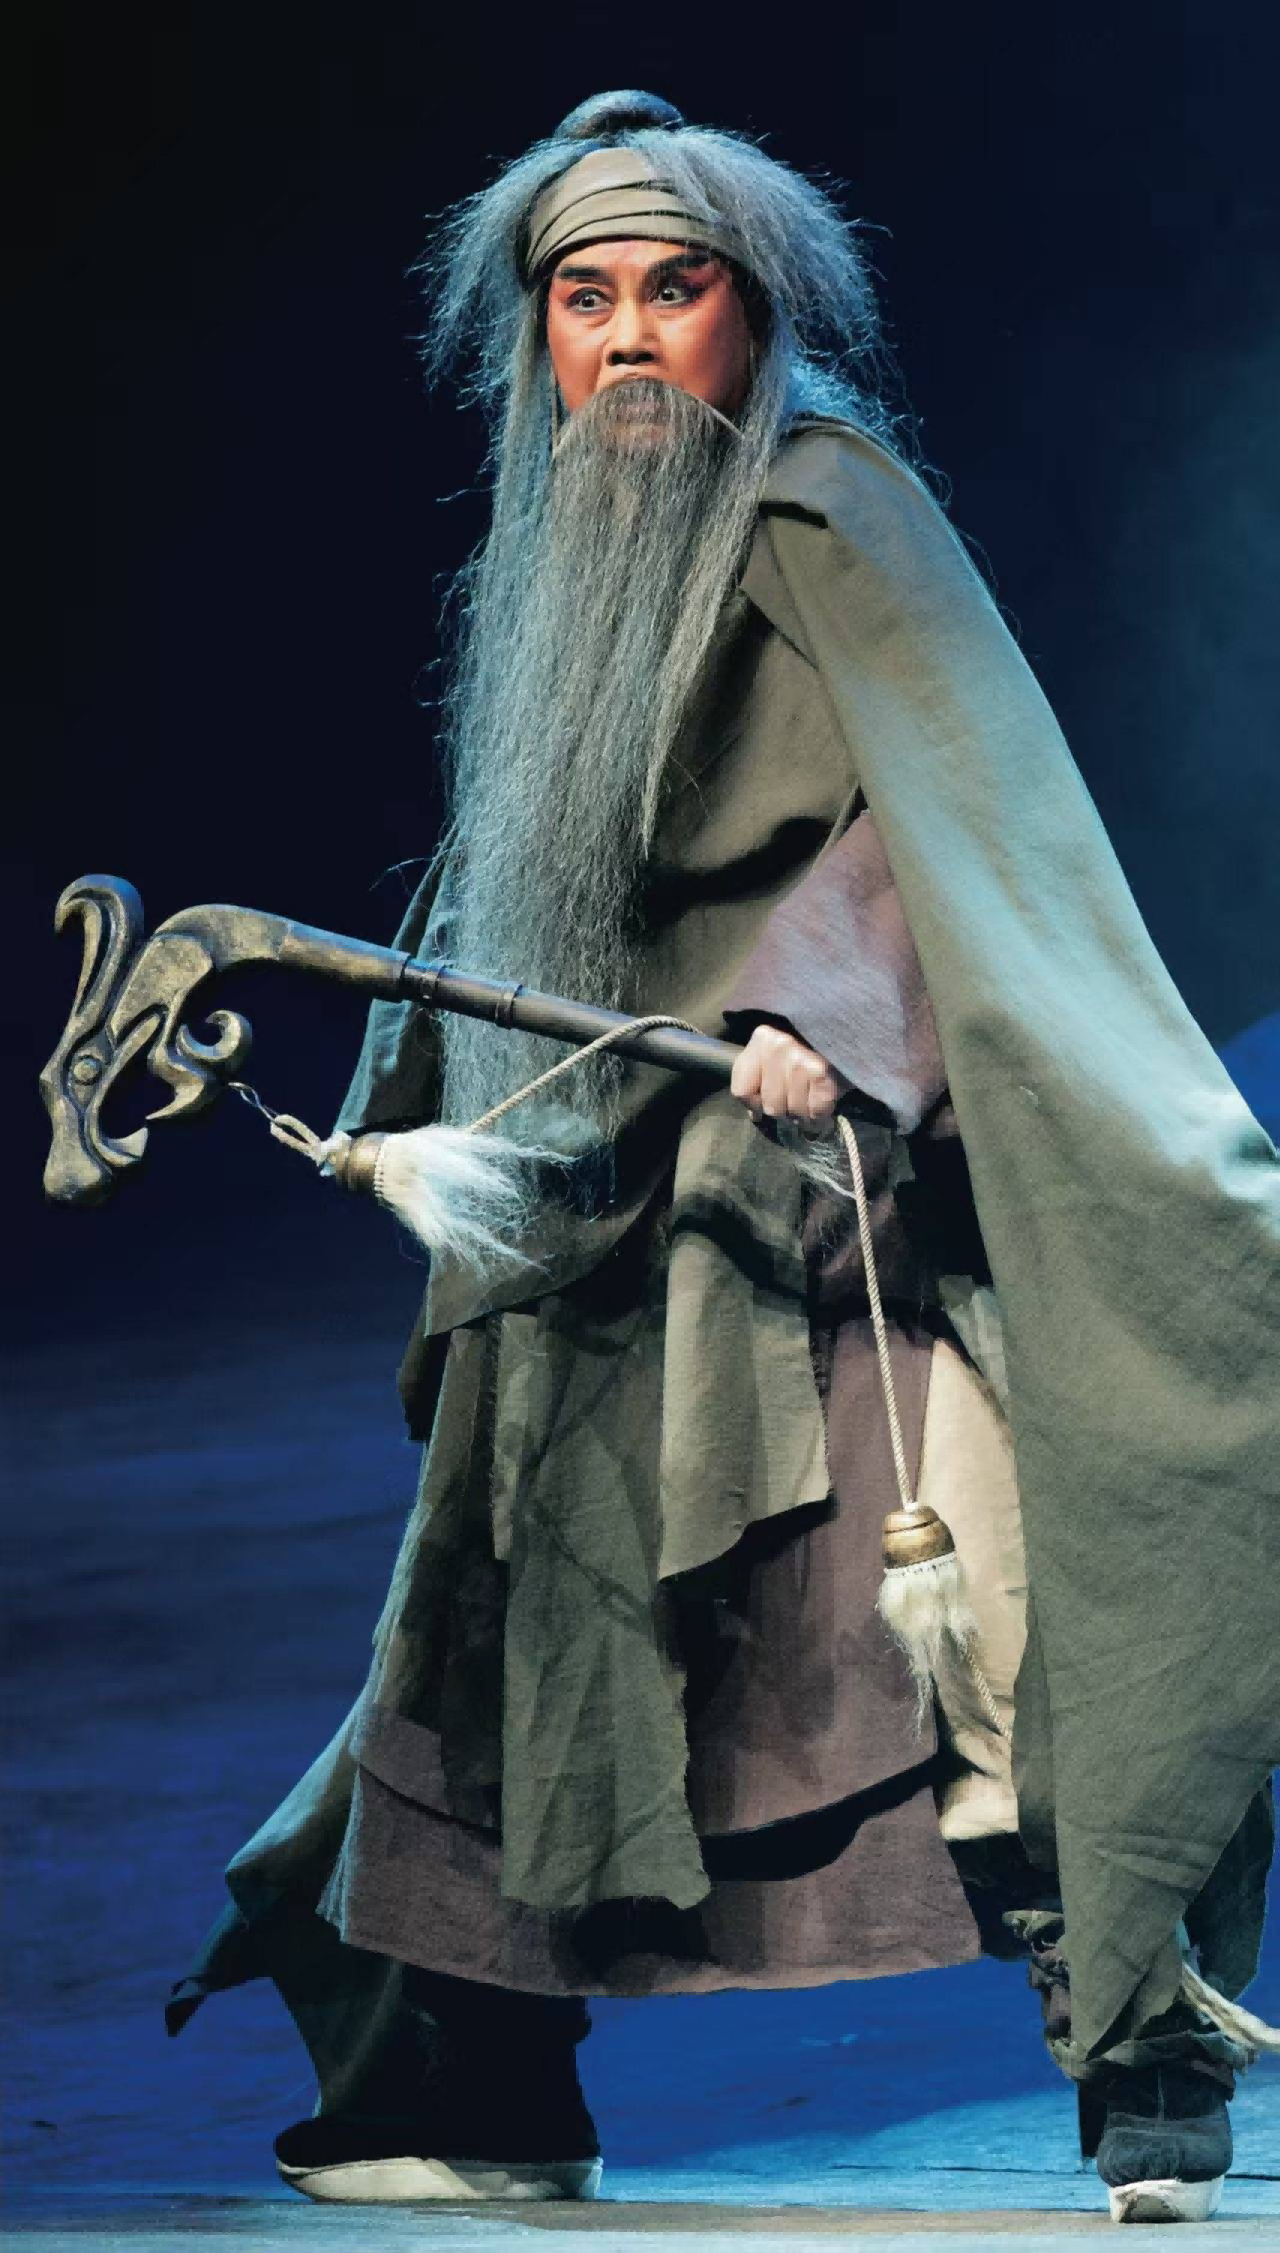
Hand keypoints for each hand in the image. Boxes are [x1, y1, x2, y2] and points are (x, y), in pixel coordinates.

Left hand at [729, 1023, 847, 1133]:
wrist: (851, 1032)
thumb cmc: (810, 1045)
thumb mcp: (776, 1052)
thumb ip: (758, 1077)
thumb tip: (755, 1114)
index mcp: (762, 1039)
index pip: (741, 1090)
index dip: (754, 1103)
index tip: (766, 1099)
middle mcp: (778, 1046)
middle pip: (770, 1106)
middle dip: (784, 1108)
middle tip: (797, 1095)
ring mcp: (800, 1060)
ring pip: (793, 1112)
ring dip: (804, 1112)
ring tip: (811, 1095)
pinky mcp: (822, 1073)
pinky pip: (814, 1113)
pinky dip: (820, 1114)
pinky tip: (823, 1099)